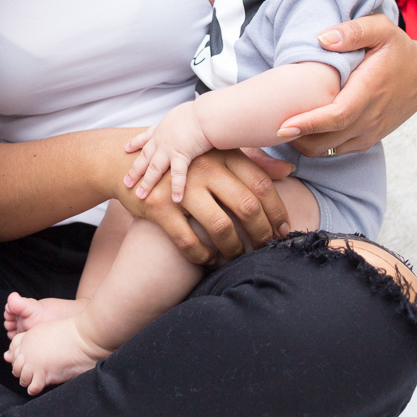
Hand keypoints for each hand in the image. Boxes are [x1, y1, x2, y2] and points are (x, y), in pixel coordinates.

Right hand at [110, 142, 290, 264]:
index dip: (277, 210)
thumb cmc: (184, 164)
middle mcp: (204, 168)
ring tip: (236, 258)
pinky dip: (203, 256)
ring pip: (220, 227)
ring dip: (233, 250)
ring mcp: (181, 188)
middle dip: (261, 234)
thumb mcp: (216, 156)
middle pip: (246, 206)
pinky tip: (209, 260)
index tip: (283, 230)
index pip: (261, 184)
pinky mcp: (159, 207)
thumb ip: (252, 163)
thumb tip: (288, 172)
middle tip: (265, 248)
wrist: (128, 164)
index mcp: (222, 155)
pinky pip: (189, 241)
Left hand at [124, 104, 211, 201]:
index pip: (146, 136)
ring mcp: (170, 148)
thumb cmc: (202, 112)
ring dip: (147, 183)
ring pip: (154, 168)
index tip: (126, 149)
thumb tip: (188, 123)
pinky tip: (176, 199)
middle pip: (145, 157)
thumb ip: (183, 122)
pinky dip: (177, 187)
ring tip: (140, 195)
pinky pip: (178, 174)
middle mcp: (163, 140)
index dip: (135, 143)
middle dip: (134, 171)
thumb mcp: (185, 114)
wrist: (206, 113)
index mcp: (163, 128)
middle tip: (126, 182)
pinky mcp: (183, 155)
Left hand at [276, 15, 416, 156]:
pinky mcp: (369, 138)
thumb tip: (323, 38)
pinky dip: (318, 148)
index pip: (336, 116)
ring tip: (281, 132)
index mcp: (369, 91)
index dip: (309, 123)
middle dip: (297, 139)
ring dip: (305, 145)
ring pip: (332, 150)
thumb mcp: (380, 29)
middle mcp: (370, 117)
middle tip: (268, 131)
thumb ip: (353, 31)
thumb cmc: (396, 49)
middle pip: (328, 139)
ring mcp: (371, 131)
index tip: (282, 125)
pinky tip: (300, 135)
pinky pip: (340, 150)